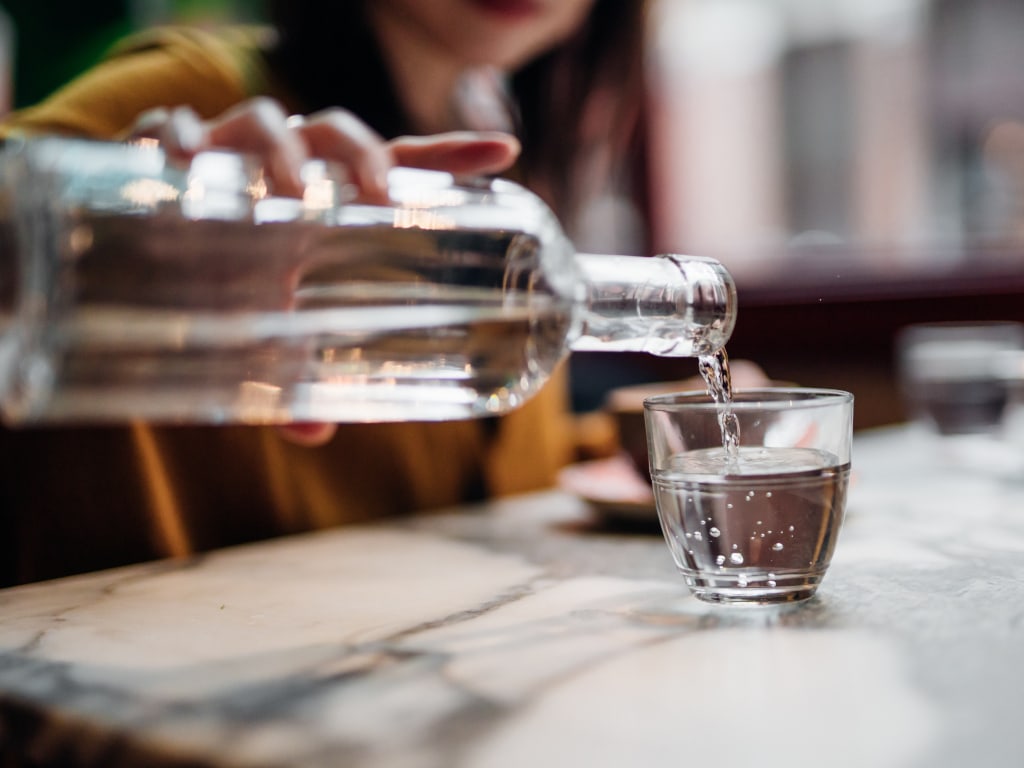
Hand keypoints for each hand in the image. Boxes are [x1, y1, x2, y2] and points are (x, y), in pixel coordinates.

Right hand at [126, 98, 522, 446]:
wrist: (128, 267)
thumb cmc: (214, 293)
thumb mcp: (262, 335)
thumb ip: (290, 375)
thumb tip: (314, 432)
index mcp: (324, 199)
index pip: (394, 166)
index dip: (449, 156)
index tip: (505, 153)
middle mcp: (280, 167)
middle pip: (333, 132)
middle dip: (357, 153)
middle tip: (373, 193)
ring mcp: (224, 154)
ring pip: (263, 121)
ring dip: (279, 148)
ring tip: (286, 189)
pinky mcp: (159, 154)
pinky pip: (169, 127)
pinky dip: (177, 139)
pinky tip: (185, 165)